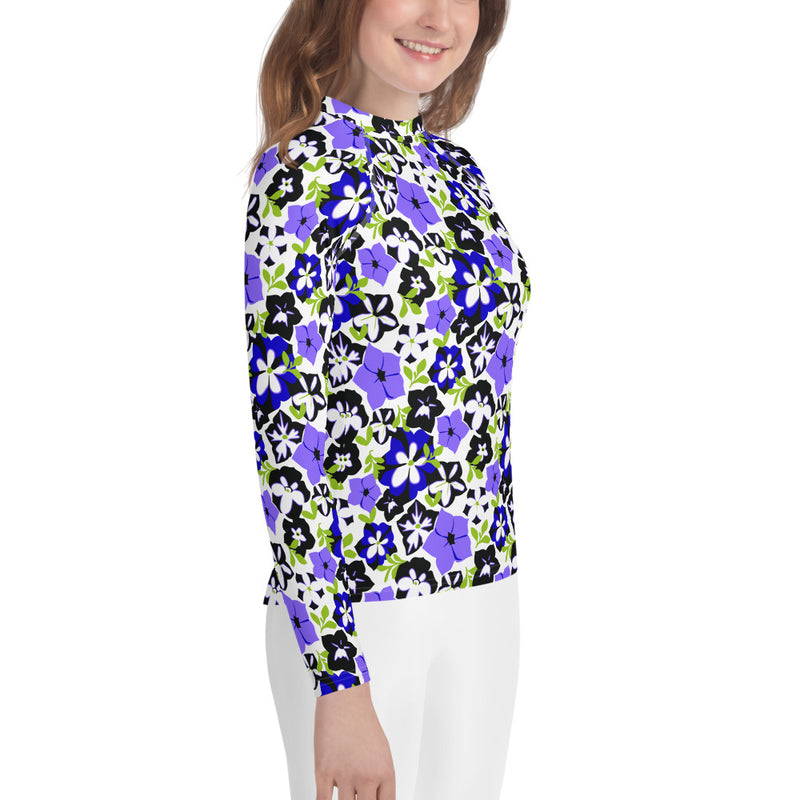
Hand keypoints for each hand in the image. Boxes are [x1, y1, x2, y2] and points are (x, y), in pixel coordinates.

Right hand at [314, 681, 395, 799]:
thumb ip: (380, 780)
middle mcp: (367, 777)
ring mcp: (345, 776)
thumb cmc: (363, 722)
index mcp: (385, 773)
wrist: (344, 698)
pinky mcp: (323, 772)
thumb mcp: (382, 753)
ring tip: (346, 794)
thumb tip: (371, 799)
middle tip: (358, 798)